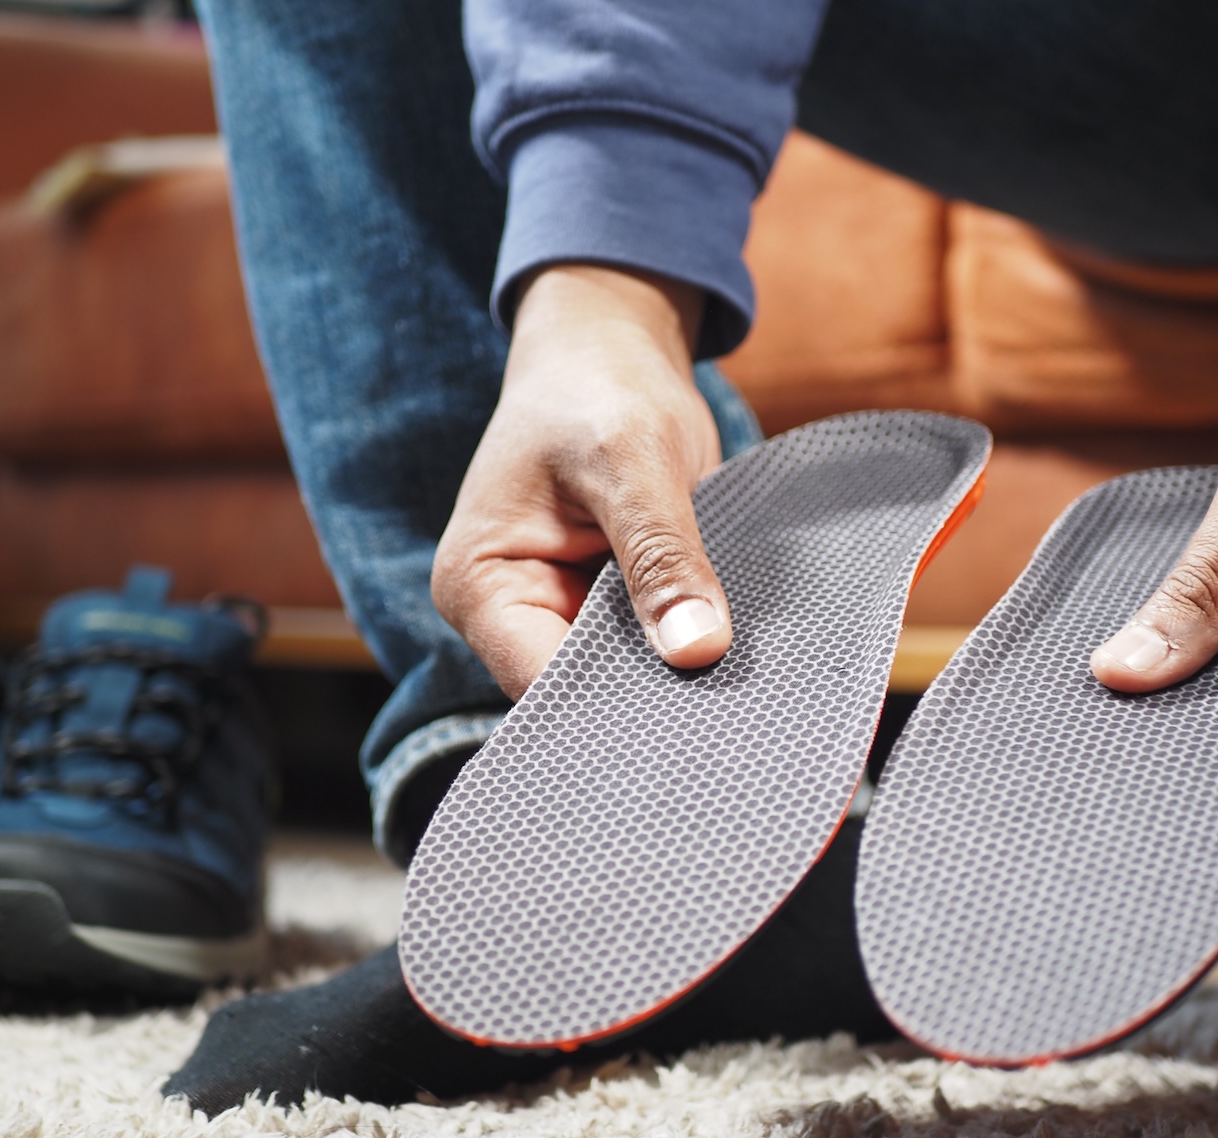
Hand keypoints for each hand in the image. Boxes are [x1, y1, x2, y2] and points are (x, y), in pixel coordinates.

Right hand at [432, 265, 731, 698]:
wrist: (608, 352)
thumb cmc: (599, 389)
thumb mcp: (633, 460)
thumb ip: (662, 556)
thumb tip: (698, 650)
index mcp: (478, 586)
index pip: (540, 685)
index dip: (614, 703)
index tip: (692, 704)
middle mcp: (507, 614)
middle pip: (581, 693)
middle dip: (650, 690)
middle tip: (733, 697)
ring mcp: (557, 614)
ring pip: (622, 677)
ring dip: (674, 668)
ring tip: (738, 672)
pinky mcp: (603, 609)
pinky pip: (647, 649)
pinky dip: (686, 643)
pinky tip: (732, 646)